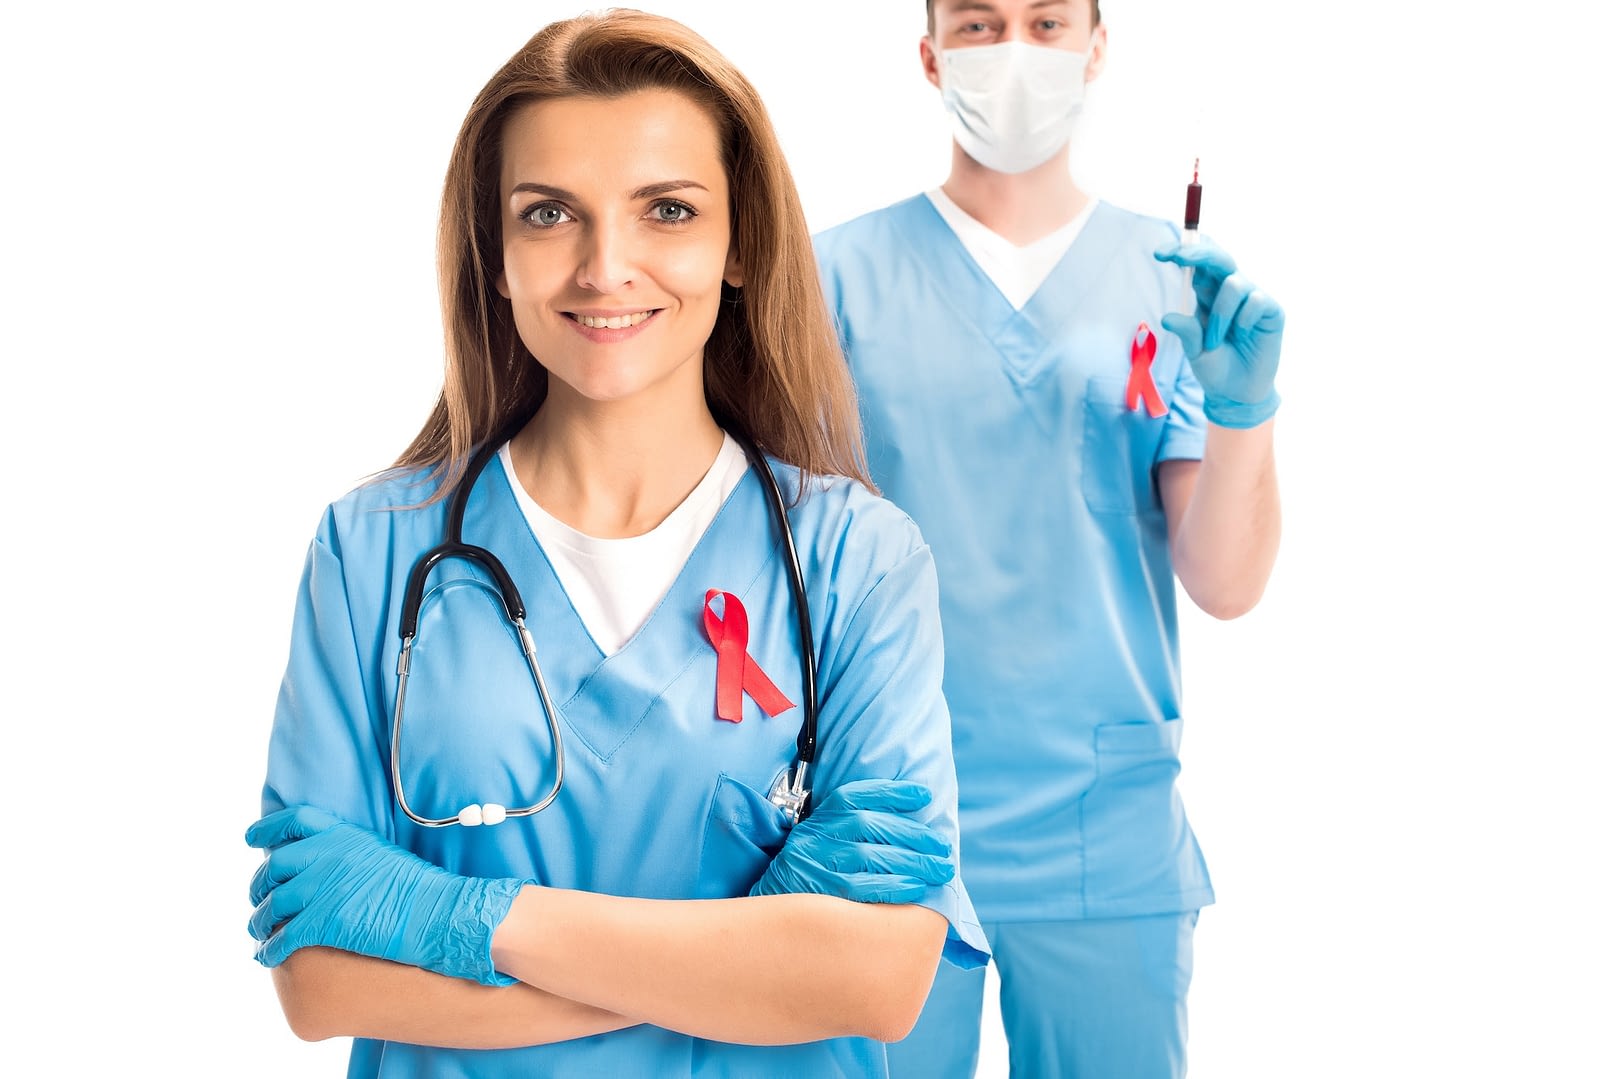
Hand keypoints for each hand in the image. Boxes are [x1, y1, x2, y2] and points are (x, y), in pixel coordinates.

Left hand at [245, 806, 529, 985]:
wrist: (436, 911)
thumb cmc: (418, 887)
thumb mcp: (379, 853)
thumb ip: (347, 853)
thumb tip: (323, 867)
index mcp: (342, 834)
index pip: (294, 821)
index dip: (268, 828)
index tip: (250, 838)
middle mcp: (326, 856)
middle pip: (274, 866)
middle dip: (259, 885)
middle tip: (257, 899)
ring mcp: (322, 888)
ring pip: (272, 904)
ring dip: (259, 921)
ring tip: (258, 932)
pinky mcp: (323, 922)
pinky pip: (282, 937)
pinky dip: (269, 950)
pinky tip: (266, 957)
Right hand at [750, 779, 954, 903]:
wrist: (773, 904)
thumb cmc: (814, 870)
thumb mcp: (826, 839)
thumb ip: (856, 828)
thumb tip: (912, 828)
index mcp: (821, 817)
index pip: (856, 795)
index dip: (892, 792)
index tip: (924, 795)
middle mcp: (816, 835)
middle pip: (870, 825)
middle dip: (914, 834)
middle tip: (944, 848)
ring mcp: (816, 863)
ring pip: (870, 856)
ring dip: (912, 862)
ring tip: (941, 870)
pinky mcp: (820, 892)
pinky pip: (862, 887)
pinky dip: (893, 886)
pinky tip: (917, 888)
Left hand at [1154, 238, 1284, 427]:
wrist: (1237, 393)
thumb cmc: (1215, 367)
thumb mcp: (1194, 351)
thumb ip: (1187, 332)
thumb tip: (1168, 317)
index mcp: (1207, 295)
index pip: (1197, 266)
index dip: (1182, 253)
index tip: (1160, 253)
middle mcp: (1229, 291)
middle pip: (1218, 259)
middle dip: (1198, 254)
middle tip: (1178, 257)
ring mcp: (1252, 298)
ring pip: (1234, 283)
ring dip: (1219, 313)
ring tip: (1213, 341)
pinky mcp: (1271, 310)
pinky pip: (1255, 300)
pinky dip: (1242, 320)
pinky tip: (1243, 336)